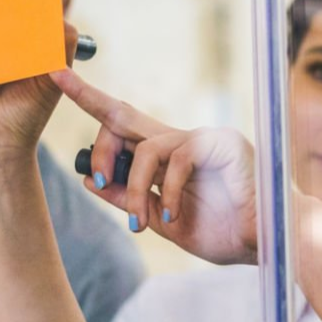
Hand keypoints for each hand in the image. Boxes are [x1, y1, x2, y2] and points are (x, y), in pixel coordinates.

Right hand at [0, 10, 78, 162]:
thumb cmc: (25, 115)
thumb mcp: (53, 77)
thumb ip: (61, 42)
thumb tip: (56, 13)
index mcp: (21, 37)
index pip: (26, 3)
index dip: (35, 4)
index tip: (45, 13)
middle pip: (4, 2)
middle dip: (19, 23)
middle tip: (28, 49)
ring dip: (3, 43)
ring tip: (11, 73)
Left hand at [52, 68, 257, 264]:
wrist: (264, 244)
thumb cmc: (220, 232)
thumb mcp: (160, 220)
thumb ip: (128, 199)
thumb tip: (90, 179)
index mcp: (166, 155)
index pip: (122, 123)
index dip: (89, 100)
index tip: (57, 77)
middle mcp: (180, 138)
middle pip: (124, 118)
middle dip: (97, 134)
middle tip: (90, 171)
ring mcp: (201, 137)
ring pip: (145, 149)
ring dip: (135, 191)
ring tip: (141, 223)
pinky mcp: (220, 142)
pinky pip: (177, 160)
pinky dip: (168, 192)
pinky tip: (171, 215)